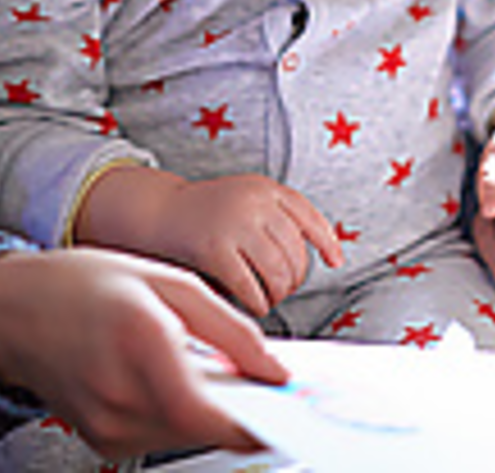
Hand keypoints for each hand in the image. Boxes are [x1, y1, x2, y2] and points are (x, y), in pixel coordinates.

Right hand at [0, 246, 287, 459]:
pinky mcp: (102, 440)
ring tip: (193, 362)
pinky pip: (159, 434)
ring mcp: (107, 425)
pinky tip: (165, 375)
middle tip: (251, 376)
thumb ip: (228, 327)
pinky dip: (176, 411)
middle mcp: (121, 394)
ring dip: (205, 407)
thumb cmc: (85, 285)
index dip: (255, 422)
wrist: (12, 311)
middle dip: (236, 406)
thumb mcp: (168, 281)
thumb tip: (272, 368)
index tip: (286, 410)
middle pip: (205, 426)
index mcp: (141, 342)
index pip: (210, 414)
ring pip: (185, 434)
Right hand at [154, 176, 345, 315]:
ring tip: (273, 297)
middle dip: (296, 277)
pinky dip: (259, 302)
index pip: (308, 216)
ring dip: (280, 292)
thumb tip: (315, 252)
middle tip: (288, 288)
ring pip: (277, 271)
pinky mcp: (214, 249)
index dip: (326, 241)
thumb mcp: (247, 197)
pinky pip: (249, 286)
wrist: (160, 210)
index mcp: (265, 188)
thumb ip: (275, 216)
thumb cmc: (206, 211)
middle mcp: (254, 203)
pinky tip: (257, 305)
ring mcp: (235, 224)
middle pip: (295, 250)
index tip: (335, 261)